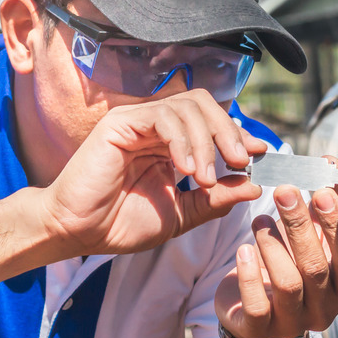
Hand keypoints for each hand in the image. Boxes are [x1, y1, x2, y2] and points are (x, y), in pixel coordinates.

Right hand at [39, 89, 269, 255]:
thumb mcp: (180, 215)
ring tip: (204, 177)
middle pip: (204, 105)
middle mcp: (155, 127)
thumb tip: (252, 186)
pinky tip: (187, 168)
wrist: (79, 231)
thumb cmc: (120, 224)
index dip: (237, 135)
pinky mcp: (121, 122)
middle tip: (241, 160)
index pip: (211, 122)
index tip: (258, 154)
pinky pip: (163, 116)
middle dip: (228, 131)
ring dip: (206, 140)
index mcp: (169, 145)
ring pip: (188, 106)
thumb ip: (214, 199)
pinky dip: (183, 139)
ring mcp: (138, 121)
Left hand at [216, 156, 337, 337]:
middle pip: (317, 267)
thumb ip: (325, 205)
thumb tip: (332, 164)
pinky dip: (248, 275)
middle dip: (300, 226)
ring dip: (272, 245)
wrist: (256, 310)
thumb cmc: (291, 265)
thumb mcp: (313, 237)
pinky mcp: (260, 328)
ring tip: (259, 219)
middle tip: (285, 191)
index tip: (323, 190)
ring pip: (288, 284)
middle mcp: (325, 309)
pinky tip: (242, 249)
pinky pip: (256, 304)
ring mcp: (293, 322)